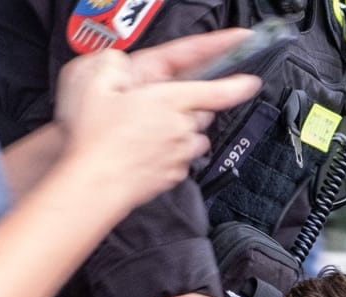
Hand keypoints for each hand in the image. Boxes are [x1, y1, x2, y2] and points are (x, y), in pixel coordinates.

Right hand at [52, 41, 259, 209]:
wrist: (93, 184)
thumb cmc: (94, 138)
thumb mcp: (94, 84)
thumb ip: (113, 65)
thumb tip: (121, 64)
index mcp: (169, 101)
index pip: (216, 91)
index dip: (238, 85)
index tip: (251, 83)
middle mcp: (181, 128)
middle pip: (201, 113)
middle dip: (187, 107)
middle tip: (156, 106)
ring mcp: (180, 155)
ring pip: (193, 138)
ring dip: (180, 132)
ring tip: (149, 131)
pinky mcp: (174, 176)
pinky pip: (181, 160)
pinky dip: (170, 155)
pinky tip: (145, 152)